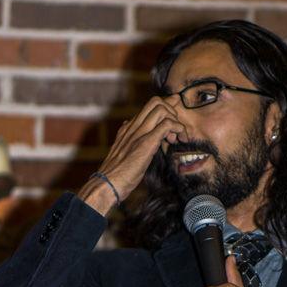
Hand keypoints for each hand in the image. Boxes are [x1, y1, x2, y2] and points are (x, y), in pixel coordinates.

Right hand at [78, 96, 187, 212]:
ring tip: (178, 138)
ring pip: (161, 108)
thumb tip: (125, 125)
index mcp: (127, 128)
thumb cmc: (115, 174)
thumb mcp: (121, 151)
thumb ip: (126, 138)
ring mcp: (139, 133)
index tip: (172, 126)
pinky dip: (178, 128)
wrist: (107, 184)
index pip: (148, 107)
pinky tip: (179, 140)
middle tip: (176, 131)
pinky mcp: (146, 142)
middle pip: (155, 102)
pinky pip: (166, 124)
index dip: (165, 110)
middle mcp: (133, 126)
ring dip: (176, 120)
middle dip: (172, 112)